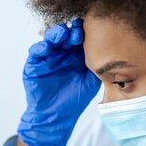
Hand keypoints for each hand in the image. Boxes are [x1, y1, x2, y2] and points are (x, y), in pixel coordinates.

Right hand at [18, 19, 100, 145]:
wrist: (56, 117)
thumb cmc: (73, 100)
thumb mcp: (91, 82)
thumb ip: (98, 66)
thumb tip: (111, 51)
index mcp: (75, 55)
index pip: (79, 37)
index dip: (84, 31)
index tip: (92, 27)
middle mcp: (61, 53)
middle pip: (65, 34)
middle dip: (71, 30)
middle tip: (78, 30)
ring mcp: (47, 58)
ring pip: (50, 39)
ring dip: (56, 34)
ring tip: (63, 33)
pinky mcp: (34, 65)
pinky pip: (35, 52)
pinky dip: (40, 47)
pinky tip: (47, 46)